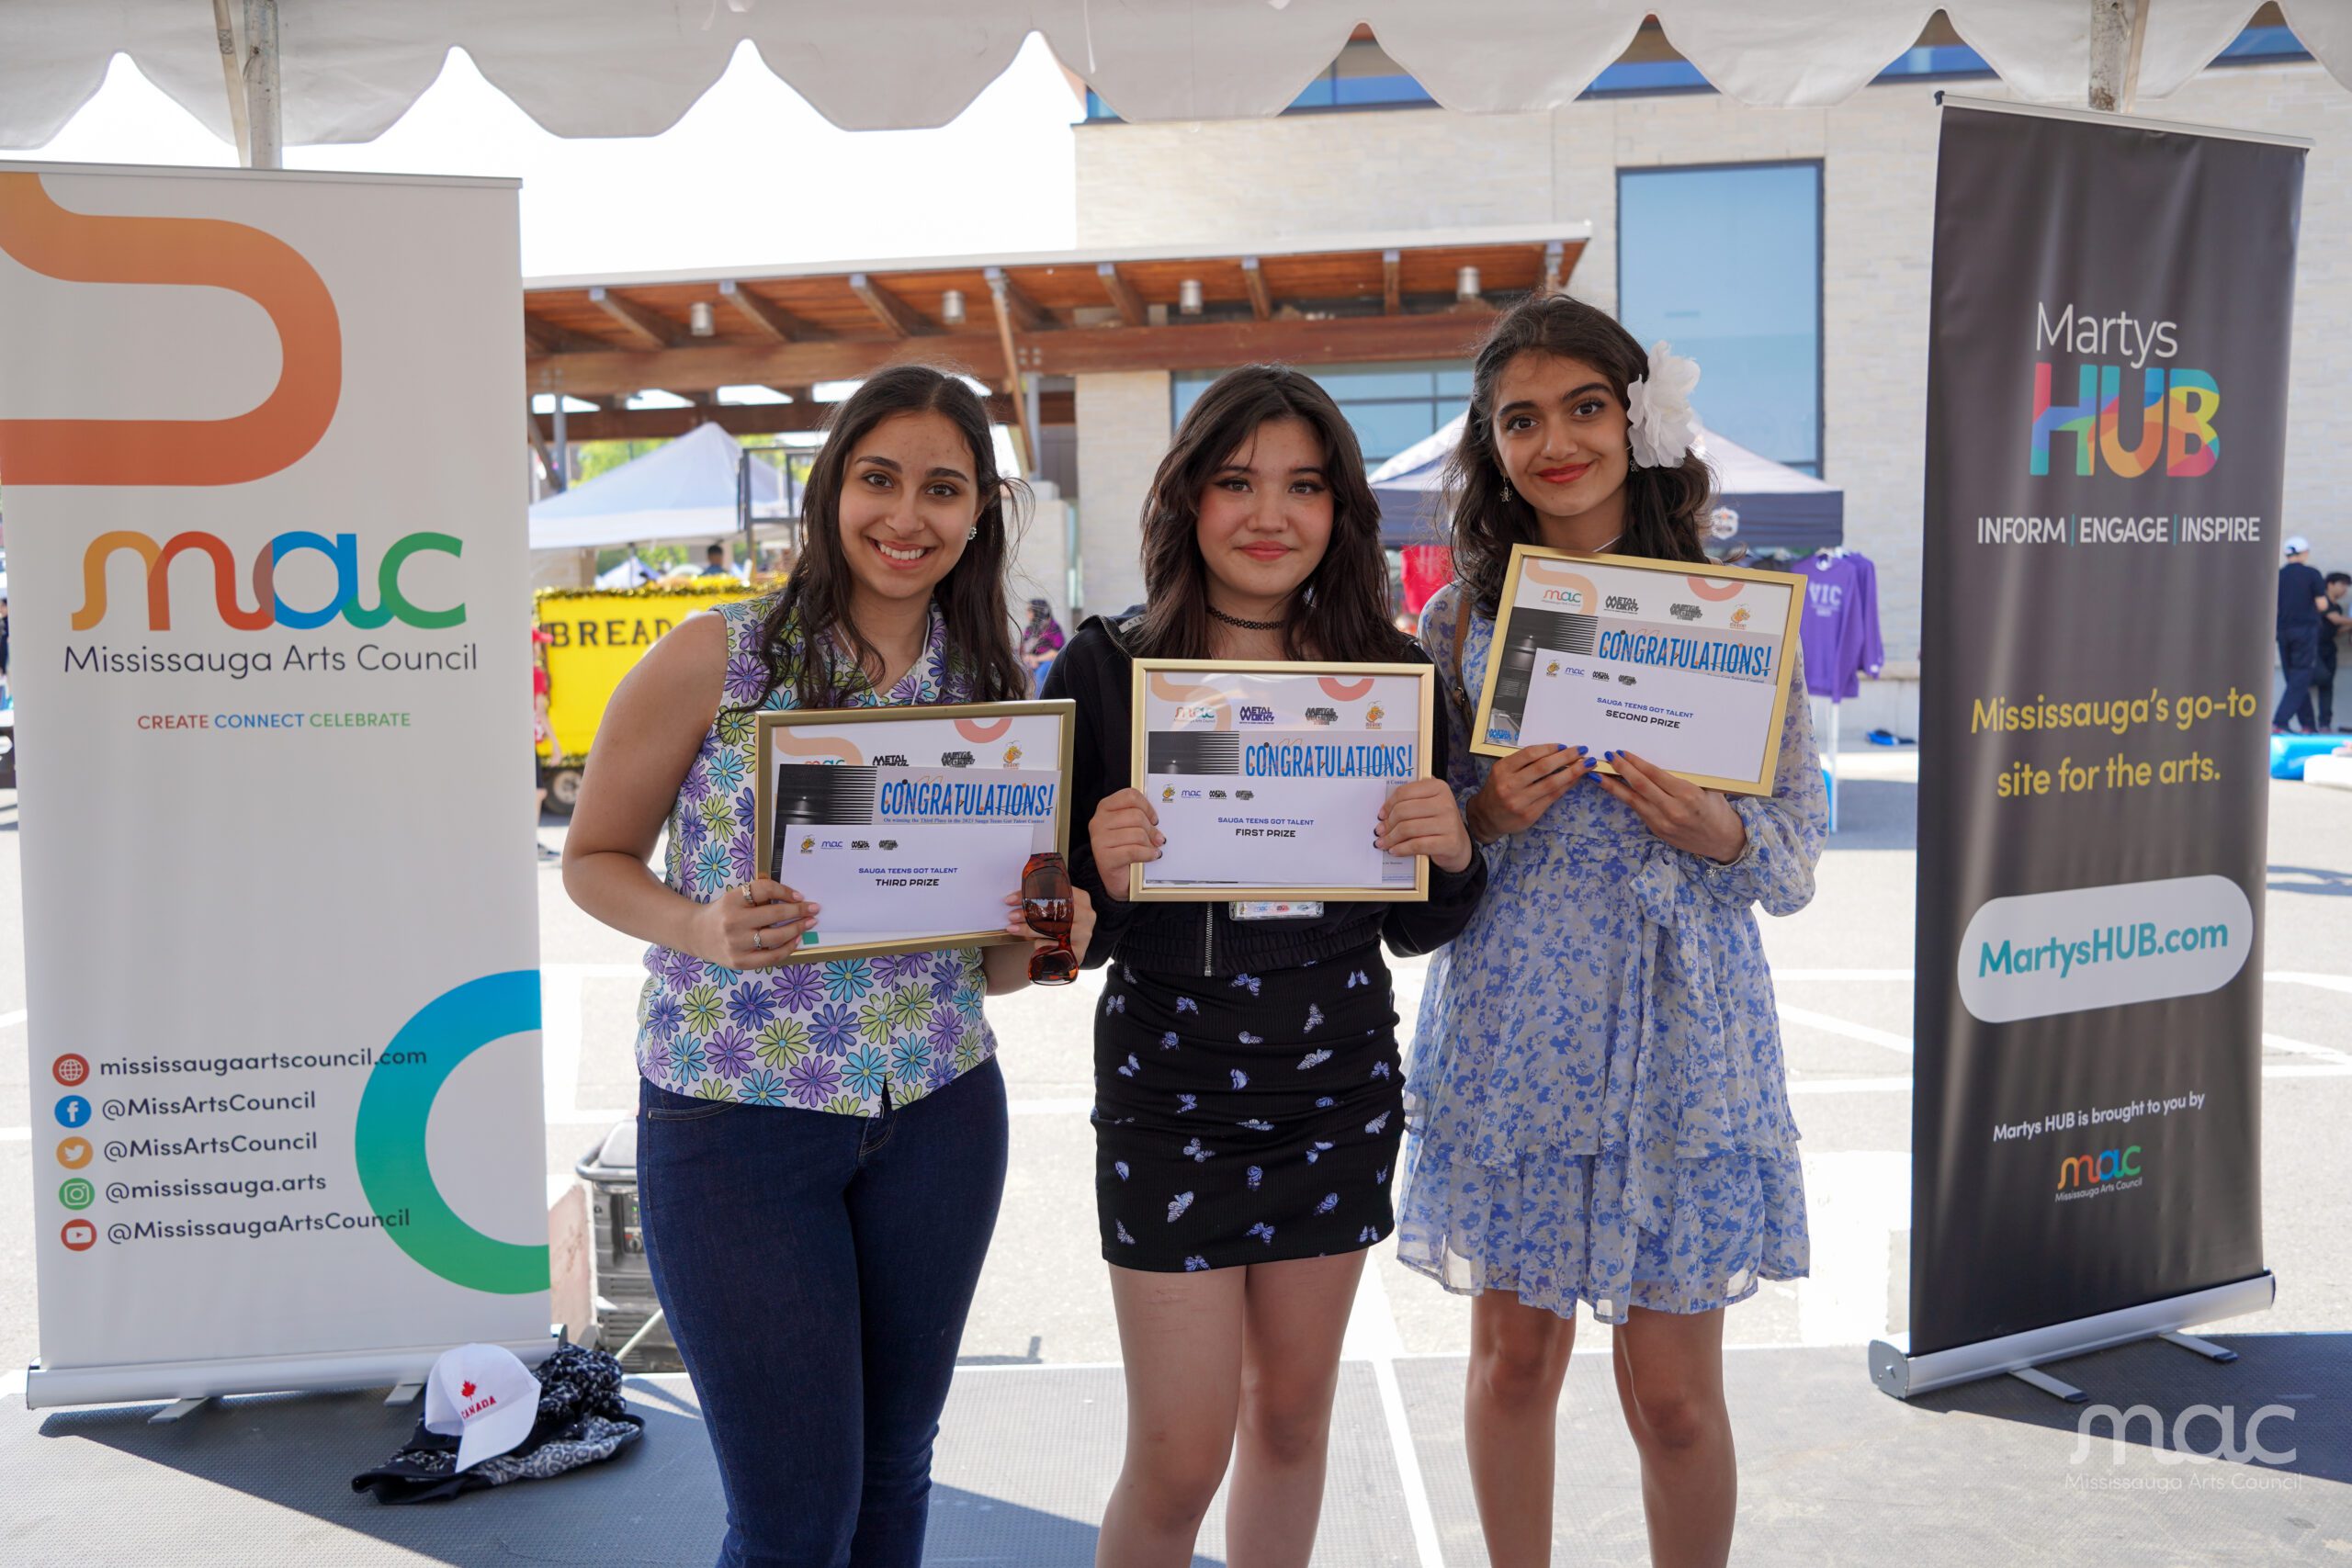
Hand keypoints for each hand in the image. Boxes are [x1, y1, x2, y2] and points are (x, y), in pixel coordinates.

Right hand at [685, 878, 819, 968]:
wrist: (696, 934)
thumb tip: (793, 897)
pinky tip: (796, 940)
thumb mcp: (734, 897)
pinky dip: (787, 948)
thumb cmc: (723, 913)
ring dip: (797, 929)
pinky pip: (770, 957)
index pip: (764, 890)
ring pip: (775, 937)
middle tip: (814, 909)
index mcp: (732, 900)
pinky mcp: (740, 961)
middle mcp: (733, 922)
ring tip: (808, 924)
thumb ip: (758, 894)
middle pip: (773, 914)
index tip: (800, 896)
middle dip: (798, 911)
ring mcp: (736, 944)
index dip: (785, 891)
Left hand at [1000, 885, 1097, 964]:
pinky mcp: (1079, 952)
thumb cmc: (1062, 921)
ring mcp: (1084, 935)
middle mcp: (1086, 915)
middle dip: (1028, 914)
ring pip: (1052, 931)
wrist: (1077, 943)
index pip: (1054, 893)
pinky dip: (1042, 945)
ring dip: (1029, 930)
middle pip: (1054, 913)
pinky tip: (1036, 943)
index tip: (1011, 900)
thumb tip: (1013, 900)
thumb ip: (1042, 900)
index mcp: (1081, 898)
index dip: (1030, 896)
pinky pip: (1054, 948)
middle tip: (1011, 916)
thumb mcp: (1058, 906)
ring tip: (1014, 928)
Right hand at [1087, 787, 1163, 899]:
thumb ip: (1139, 816)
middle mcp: (1098, 821)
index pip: (1130, 796)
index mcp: (1105, 807)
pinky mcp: (1104, 857)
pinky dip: (1148, 854)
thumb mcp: (1130, 827)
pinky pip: (1134, 851)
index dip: (1147, 807)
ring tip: (1153, 848)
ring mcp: (1099, 839)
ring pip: (1137, 834)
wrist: (1115, 877)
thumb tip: (1158, 818)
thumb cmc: (1124, 848)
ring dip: (1150, 844)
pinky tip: (1152, 856)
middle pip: (1136, 816)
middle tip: (1158, 838)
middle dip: (1151, 829)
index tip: (1154, 819)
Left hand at [1375, 777, 1473, 873]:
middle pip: (1403, 811)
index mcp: (1438, 787)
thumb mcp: (1427, 804)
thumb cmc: (1436, 821)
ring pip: (1407, 829)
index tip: (1381, 814)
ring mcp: (1449, 823)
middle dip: (1388, 823)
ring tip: (1384, 843)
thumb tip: (1383, 812)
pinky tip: (1394, 850)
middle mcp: (1445, 803)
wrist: (1457, 843)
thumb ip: (1409, 800)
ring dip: (1391, 838)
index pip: (1404, 792)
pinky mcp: (1449, 842)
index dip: (1388, 805)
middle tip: (1380, 831)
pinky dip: (1401, 849)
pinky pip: (1417, 845)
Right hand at [1465, 744, 1588, 841]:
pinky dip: (1566, 786)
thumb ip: (1522, 763)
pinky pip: (1553, 797)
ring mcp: (1520, 801)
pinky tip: (1575, 779)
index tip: (1565, 745)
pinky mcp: (1529, 814)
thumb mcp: (1502, 771)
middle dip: (1566, 757)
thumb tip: (1555, 752)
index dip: (1550, 748)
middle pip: (1543, 768)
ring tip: (1586, 765)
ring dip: (1572, 772)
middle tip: (1581, 750)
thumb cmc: (1498, 789)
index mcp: (1502, 769)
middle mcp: (1509, 785)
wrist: (1487, 817)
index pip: (1530, 754)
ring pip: (1551, 784)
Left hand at [1593, 750, 1746, 862]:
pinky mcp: (1657, 830)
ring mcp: (1663, 822)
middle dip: (1622, 769)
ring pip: (1633, 800)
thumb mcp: (1707, 788)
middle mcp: (1673, 809)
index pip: (1655, 774)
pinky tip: (1615, 789)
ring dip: (1614, 786)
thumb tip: (1662, 757)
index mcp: (1688, 795)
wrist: (1722, 840)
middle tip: (1609, 756)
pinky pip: (1638, 810)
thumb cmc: (1716, 809)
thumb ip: (1684, 777)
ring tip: (1600, 774)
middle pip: (1640, 786)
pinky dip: (1624, 798)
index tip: (1623, 752)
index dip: (1636, 762)